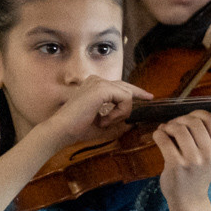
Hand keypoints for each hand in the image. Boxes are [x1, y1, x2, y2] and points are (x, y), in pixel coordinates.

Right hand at [34, 77, 154, 149]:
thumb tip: (132, 124)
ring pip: (127, 95)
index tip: (149, 96)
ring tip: (104, 122)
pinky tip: (103, 120)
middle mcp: (96, 80)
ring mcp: (99, 82)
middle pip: (126, 87)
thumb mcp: (103, 125)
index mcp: (94, 85)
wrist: (61, 130)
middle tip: (147, 100)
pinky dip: (119, 113)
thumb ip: (117, 122)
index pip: (121, 86)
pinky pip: (125, 99)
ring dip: (120, 113)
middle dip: (136, 98)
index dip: (136, 91)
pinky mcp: (101, 88)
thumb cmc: (78, 129)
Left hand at [154, 111, 210, 204]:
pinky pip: (163, 138)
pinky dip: (158, 134)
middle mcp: (210, 154)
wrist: (188, 197)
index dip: (196, 115)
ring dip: (168, 126)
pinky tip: (159, 137)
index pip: (210, 119)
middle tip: (174, 126)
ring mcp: (193, 160)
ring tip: (166, 131)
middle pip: (193, 122)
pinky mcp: (176, 164)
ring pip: (177, 128)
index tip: (188, 121)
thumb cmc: (204, 173)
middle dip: (180, 120)